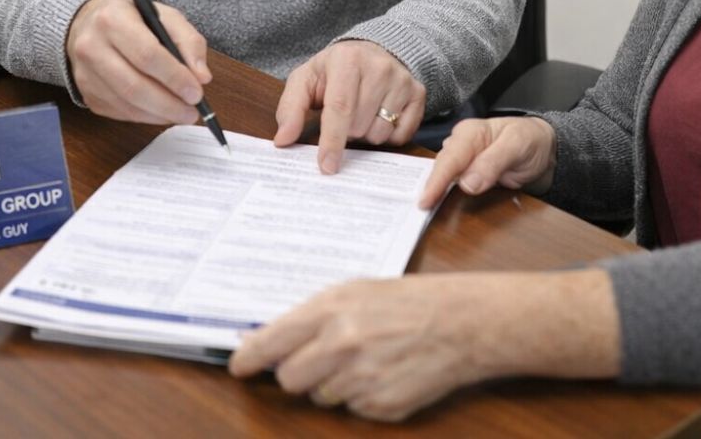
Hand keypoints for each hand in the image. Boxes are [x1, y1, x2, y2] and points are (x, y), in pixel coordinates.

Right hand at [64, 0, 211, 123]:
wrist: (87, 24)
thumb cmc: (132, 19)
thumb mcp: (165, 16)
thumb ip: (189, 42)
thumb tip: (202, 76)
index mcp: (113, 19)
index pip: (147, 54)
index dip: (174, 77)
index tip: (196, 92)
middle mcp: (91, 46)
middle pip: (134, 86)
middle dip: (169, 104)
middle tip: (192, 112)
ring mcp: (85, 73)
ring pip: (126, 104)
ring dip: (159, 114)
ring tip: (182, 113)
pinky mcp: (87, 93)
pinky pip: (119, 112)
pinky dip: (145, 117)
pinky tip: (161, 112)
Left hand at [228, 269, 619, 421]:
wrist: (462, 323)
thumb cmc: (407, 301)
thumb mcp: (356, 291)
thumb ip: (312, 315)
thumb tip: (267, 339)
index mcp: (331, 310)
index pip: (270, 343)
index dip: (248, 359)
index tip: (238, 366)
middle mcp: (341, 346)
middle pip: (290, 379)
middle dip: (298, 373)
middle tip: (320, 358)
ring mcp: (361, 380)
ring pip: (322, 397)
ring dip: (334, 384)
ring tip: (366, 358)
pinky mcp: (381, 406)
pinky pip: (353, 410)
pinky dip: (362, 396)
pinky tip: (385, 372)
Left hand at [274, 41, 425, 173]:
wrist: (372, 51)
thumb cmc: (334, 71)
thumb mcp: (305, 80)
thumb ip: (290, 109)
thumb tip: (283, 140)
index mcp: (347, 59)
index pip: (340, 108)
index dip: (332, 141)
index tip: (326, 166)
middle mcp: (379, 67)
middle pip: (359, 126)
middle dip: (346, 133)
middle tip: (343, 116)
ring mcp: (402, 80)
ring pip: (380, 133)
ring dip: (366, 134)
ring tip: (361, 113)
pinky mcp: (418, 93)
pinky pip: (401, 135)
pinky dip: (387, 134)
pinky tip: (379, 116)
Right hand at [419, 116, 556, 208]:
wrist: (544, 149)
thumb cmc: (531, 140)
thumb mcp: (517, 145)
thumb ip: (493, 162)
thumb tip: (467, 183)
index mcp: (470, 133)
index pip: (449, 159)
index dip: (436, 181)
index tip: (425, 200)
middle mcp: (461, 145)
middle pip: (441, 168)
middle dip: (428, 188)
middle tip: (416, 210)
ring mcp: (463, 160)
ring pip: (443, 177)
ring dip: (433, 192)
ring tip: (419, 210)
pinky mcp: (467, 174)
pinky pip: (451, 183)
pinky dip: (442, 193)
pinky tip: (434, 204)